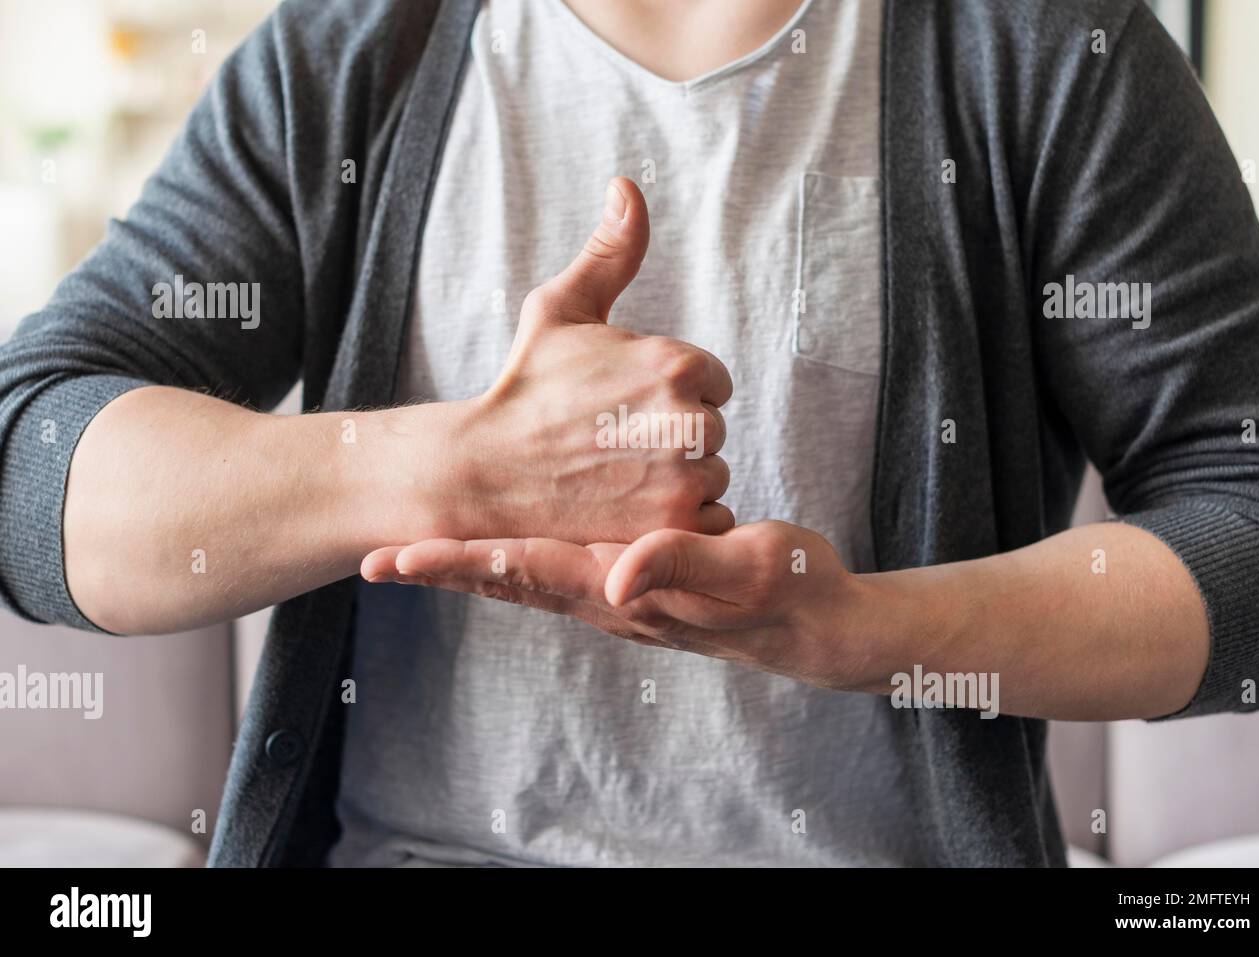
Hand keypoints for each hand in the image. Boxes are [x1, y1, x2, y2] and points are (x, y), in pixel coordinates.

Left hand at [362, 521, 891, 690]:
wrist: (813, 624)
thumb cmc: (784, 593)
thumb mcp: (745, 570)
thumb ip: (683, 566)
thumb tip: (617, 573)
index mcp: (622, 588)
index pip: (523, 572)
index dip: (458, 564)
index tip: (397, 558)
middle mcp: (606, 595)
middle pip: (505, 582)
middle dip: (440, 570)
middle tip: (372, 559)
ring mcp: (615, 592)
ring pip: (522, 579)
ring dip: (465, 568)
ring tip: (413, 556)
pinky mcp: (630, 582)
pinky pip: (553, 573)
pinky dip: (509, 561)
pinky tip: (497, 547)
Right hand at [406, 177, 733, 544]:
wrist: (485, 472)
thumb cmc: (524, 388)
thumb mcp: (562, 308)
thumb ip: (610, 251)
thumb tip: (627, 187)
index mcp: (676, 364)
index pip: (711, 381)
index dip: (668, 394)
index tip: (622, 407)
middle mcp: (690, 421)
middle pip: (714, 430)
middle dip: (674, 437)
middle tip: (615, 444)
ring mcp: (683, 480)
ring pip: (712, 476)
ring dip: (677, 479)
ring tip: (618, 477)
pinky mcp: (672, 528)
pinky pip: (710, 520)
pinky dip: (679, 520)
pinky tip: (630, 506)